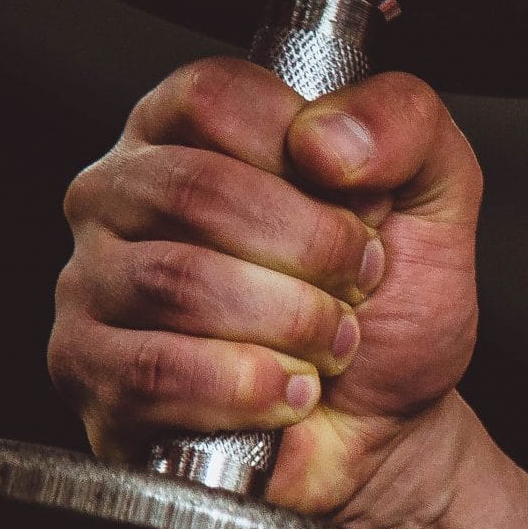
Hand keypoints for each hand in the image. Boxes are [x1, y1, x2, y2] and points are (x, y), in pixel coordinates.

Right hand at [50, 56, 483, 518]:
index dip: (305, 157)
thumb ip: (407, 122)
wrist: (388, 431)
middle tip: (355, 285)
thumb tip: (326, 137)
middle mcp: (125, 194)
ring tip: (329, 343)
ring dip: (291, 323)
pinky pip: (159, 373)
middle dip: (311, 250)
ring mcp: (94, 282)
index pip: (213, 98)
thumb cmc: (391, 310)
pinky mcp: (93, 372)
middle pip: (196, 192)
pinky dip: (250, 388)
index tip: (360, 206)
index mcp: (191, 129)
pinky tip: (288, 390)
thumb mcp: (434, 196)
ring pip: (179, 284)